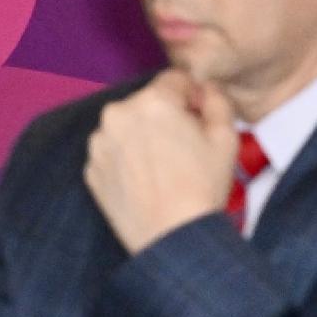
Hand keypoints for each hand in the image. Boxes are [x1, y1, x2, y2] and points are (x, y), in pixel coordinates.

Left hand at [85, 70, 241, 255]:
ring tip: (164, 167)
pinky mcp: (90, 168)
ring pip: (126, 127)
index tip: (199, 116)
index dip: (191, 96)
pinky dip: (126, 159)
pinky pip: (112, 153)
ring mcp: (99, 143)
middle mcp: (117, 115)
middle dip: (165, 116)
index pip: (174, 80)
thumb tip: (205, 89)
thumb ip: (216, 101)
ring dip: (142, 136)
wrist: (172, 236)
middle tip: (184, 147)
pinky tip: (146, 180)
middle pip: (147, 103)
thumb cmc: (202, 186)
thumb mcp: (225, 138)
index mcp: (152, 102)